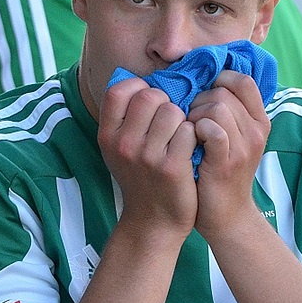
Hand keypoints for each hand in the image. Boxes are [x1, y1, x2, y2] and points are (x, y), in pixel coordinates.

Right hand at [98, 77, 197, 236]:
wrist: (153, 222)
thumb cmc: (142, 178)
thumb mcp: (120, 149)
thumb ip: (126, 118)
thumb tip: (147, 80)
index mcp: (107, 136)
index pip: (119, 90)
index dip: (140, 88)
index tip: (151, 103)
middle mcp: (123, 145)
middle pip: (150, 96)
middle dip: (166, 103)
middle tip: (170, 121)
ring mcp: (147, 157)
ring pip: (172, 111)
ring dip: (182, 120)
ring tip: (180, 137)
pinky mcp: (171, 167)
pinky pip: (189, 131)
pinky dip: (194, 136)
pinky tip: (191, 149)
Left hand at [188, 71, 269, 240]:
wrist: (226, 216)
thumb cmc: (221, 173)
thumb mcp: (233, 139)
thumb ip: (227, 113)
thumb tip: (204, 82)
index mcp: (259, 121)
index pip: (243, 80)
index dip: (218, 80)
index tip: (201, 97)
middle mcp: (256, 131)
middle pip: (223, 91)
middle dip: (199, 101)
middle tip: (191, 122)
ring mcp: (244, 146)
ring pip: (215, 107)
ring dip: (194, 116)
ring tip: (189, 134)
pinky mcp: (227, 161)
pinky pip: (212, 129)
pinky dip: (196, 130)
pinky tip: (191, 143)